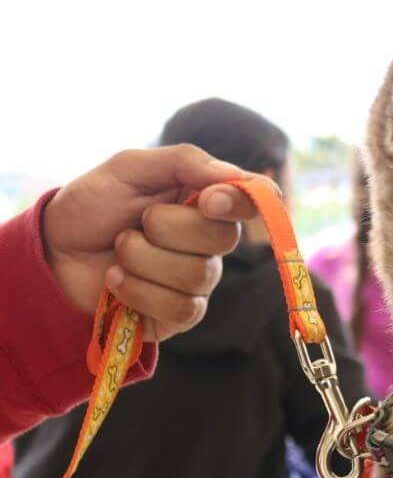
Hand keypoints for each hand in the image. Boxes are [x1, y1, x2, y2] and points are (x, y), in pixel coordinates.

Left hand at [42, 144, 274, 341]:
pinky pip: (180, 307)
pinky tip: (117, 282)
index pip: (254, 201)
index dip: (240, 202)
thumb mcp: (131, 167)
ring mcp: (199, 280)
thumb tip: (235, 175)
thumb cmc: (94, 205)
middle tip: (135, 223)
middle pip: (222, 238)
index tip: (207, 200)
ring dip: (141, 260)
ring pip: (195, 274)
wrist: (54, 251)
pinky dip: (137, 291)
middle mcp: (211, 242)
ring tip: (119, 252)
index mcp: (207, 201)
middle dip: (165, 229)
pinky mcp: (181, 315)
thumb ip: (184, 161)